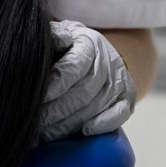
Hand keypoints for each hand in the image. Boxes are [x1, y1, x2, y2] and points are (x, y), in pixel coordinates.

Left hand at [39, 20, 136, 140]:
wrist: (97, 50)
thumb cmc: (69, 45)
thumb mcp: (60, 34)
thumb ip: (54, 37)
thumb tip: (59, 40)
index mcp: (88, 43)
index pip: (73, 67)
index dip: (56, 85)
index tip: (38, 98)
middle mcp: (107, 61)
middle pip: (83, 92)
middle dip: (58, 110)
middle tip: (38, 121)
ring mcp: (119, 80)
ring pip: (96, 106)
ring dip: (71, 122)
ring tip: (47, 132)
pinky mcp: (127, 97)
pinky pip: (119, 114)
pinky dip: (103, 124)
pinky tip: (84, 131)